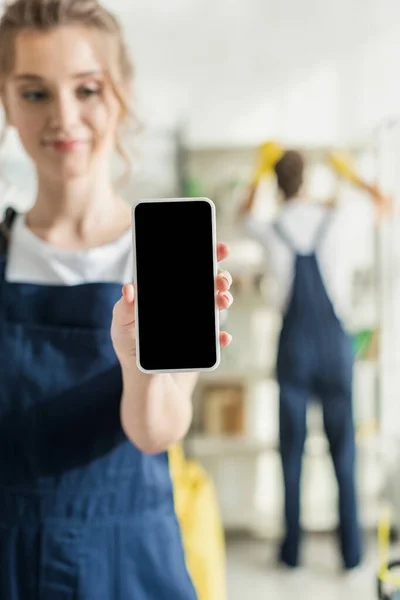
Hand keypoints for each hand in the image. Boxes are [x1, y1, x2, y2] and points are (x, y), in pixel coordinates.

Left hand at [111, 242, 233, 367]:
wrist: (144, 381)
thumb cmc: (130, 348)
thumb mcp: (121, 326)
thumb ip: (123, 309)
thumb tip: (129, 290)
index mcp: (168, 293)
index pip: (187, 269)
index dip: (205, 255)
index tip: (218, 248)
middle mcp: (185, 304)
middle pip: (208, 282)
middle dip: (220, 275)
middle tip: (220, 279)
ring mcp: (197, 323)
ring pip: (217, 304)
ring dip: (224, 299)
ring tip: (222, 300)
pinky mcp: (203, 345)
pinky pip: (217, 337)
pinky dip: (221, 336)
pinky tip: (222, 336)